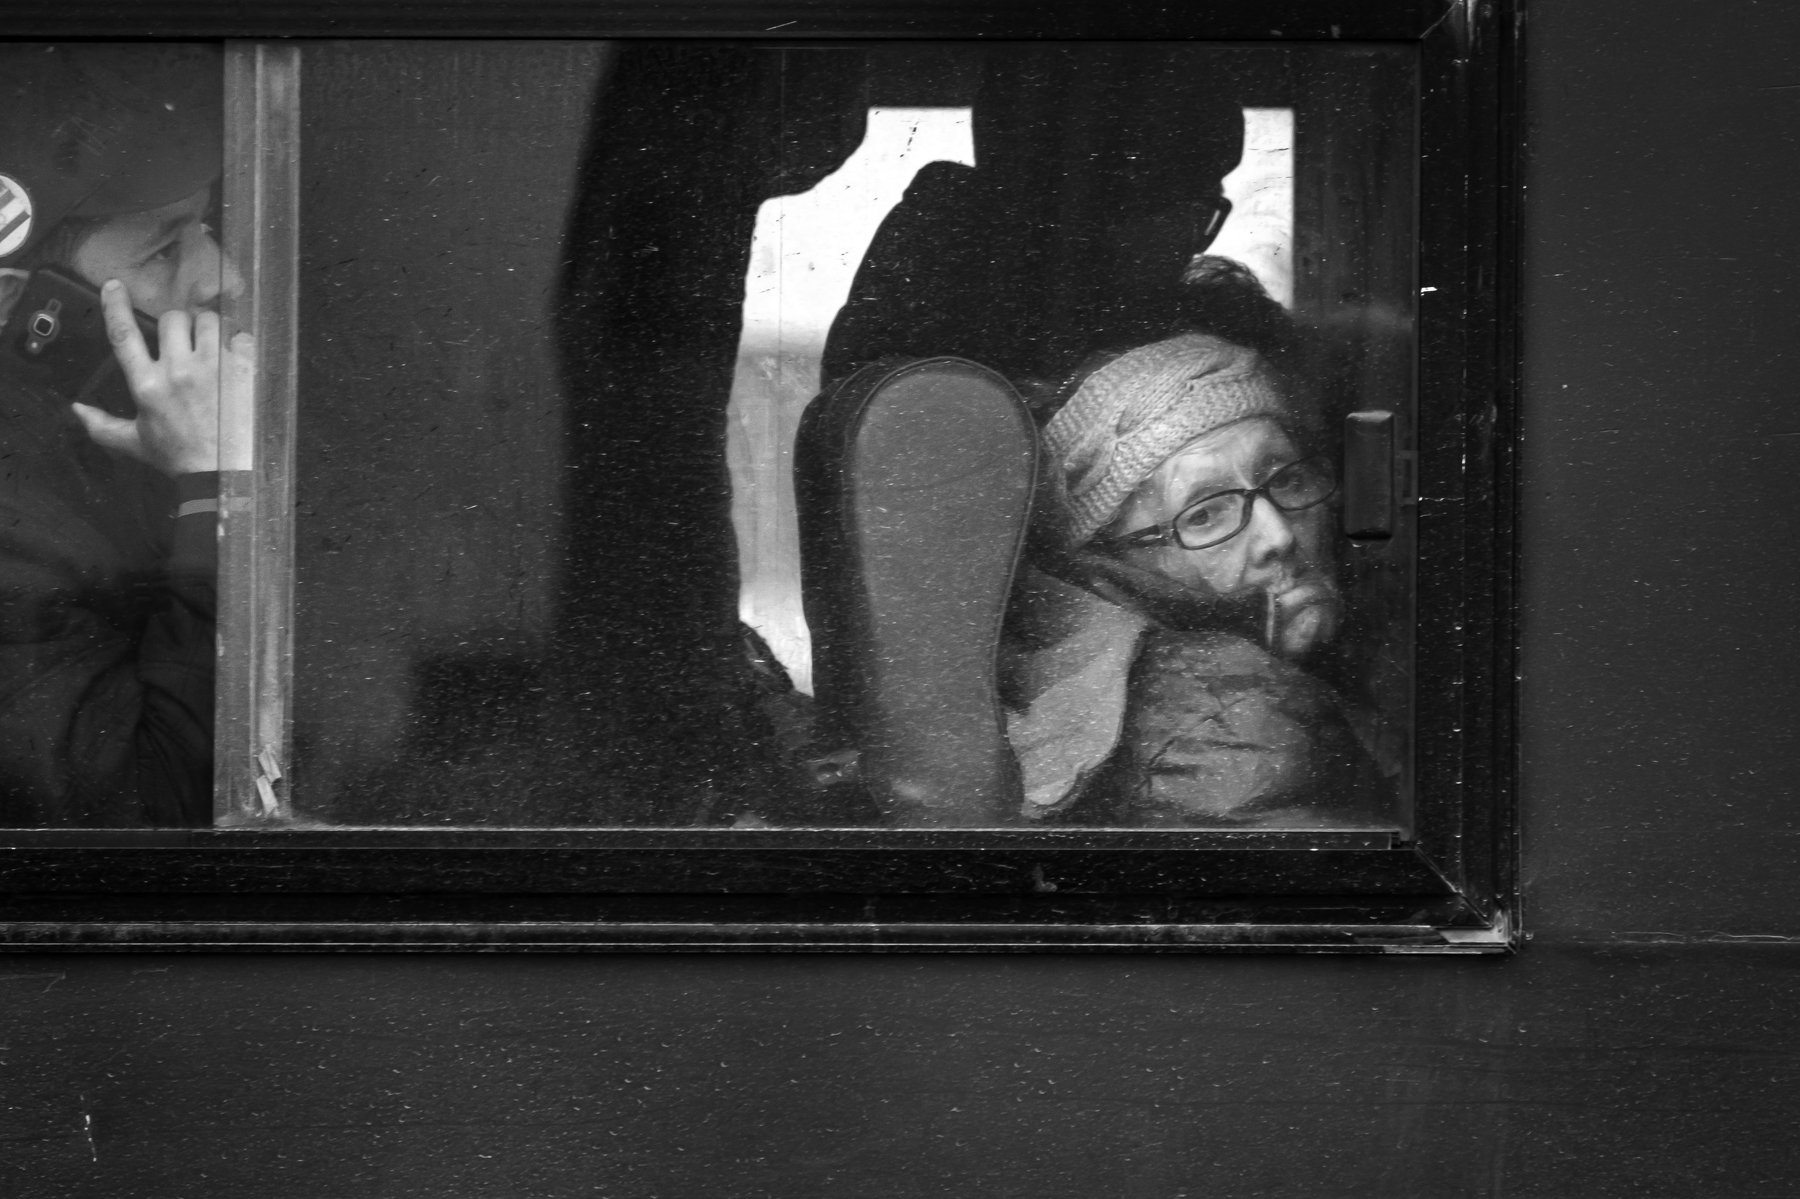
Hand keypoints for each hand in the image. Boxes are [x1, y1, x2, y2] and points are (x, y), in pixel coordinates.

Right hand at [73, 279, 254, 476]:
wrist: (222, 474)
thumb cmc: (178, 458)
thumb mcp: (135, 443)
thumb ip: (102, 425)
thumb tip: (76, 409)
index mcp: (147, 384)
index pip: (124, 335)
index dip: (116, 306)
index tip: (114, 286)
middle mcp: (178, 370)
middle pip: (173, 318)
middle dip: (176, 324)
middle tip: (182, 340)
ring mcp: (214, 368)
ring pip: (208, 321)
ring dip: (207, 328)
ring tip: (209, 345)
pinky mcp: (242, 371)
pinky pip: (240, 336)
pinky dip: (237, 341)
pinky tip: (234, 356)